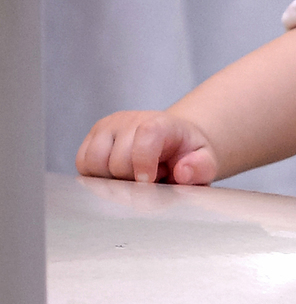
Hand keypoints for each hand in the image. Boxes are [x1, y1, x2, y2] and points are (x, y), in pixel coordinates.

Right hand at [75, 111, 218, 184]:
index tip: (149, 182)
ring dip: (110, 180)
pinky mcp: (92, 138)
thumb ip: (200, 167)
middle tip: (150, 178)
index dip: (143, 164)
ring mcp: (107, 128)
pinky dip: (96, 177)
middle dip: (132, 180)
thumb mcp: (205, 160)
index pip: (144, 137)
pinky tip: (116, 177)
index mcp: (159, 123)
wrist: (174, 141)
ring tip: (131, 177)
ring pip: (93, 163)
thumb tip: (183, 172)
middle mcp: (128, 121)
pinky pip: (82, 164)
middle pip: (116, 162)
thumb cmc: (187, 154)